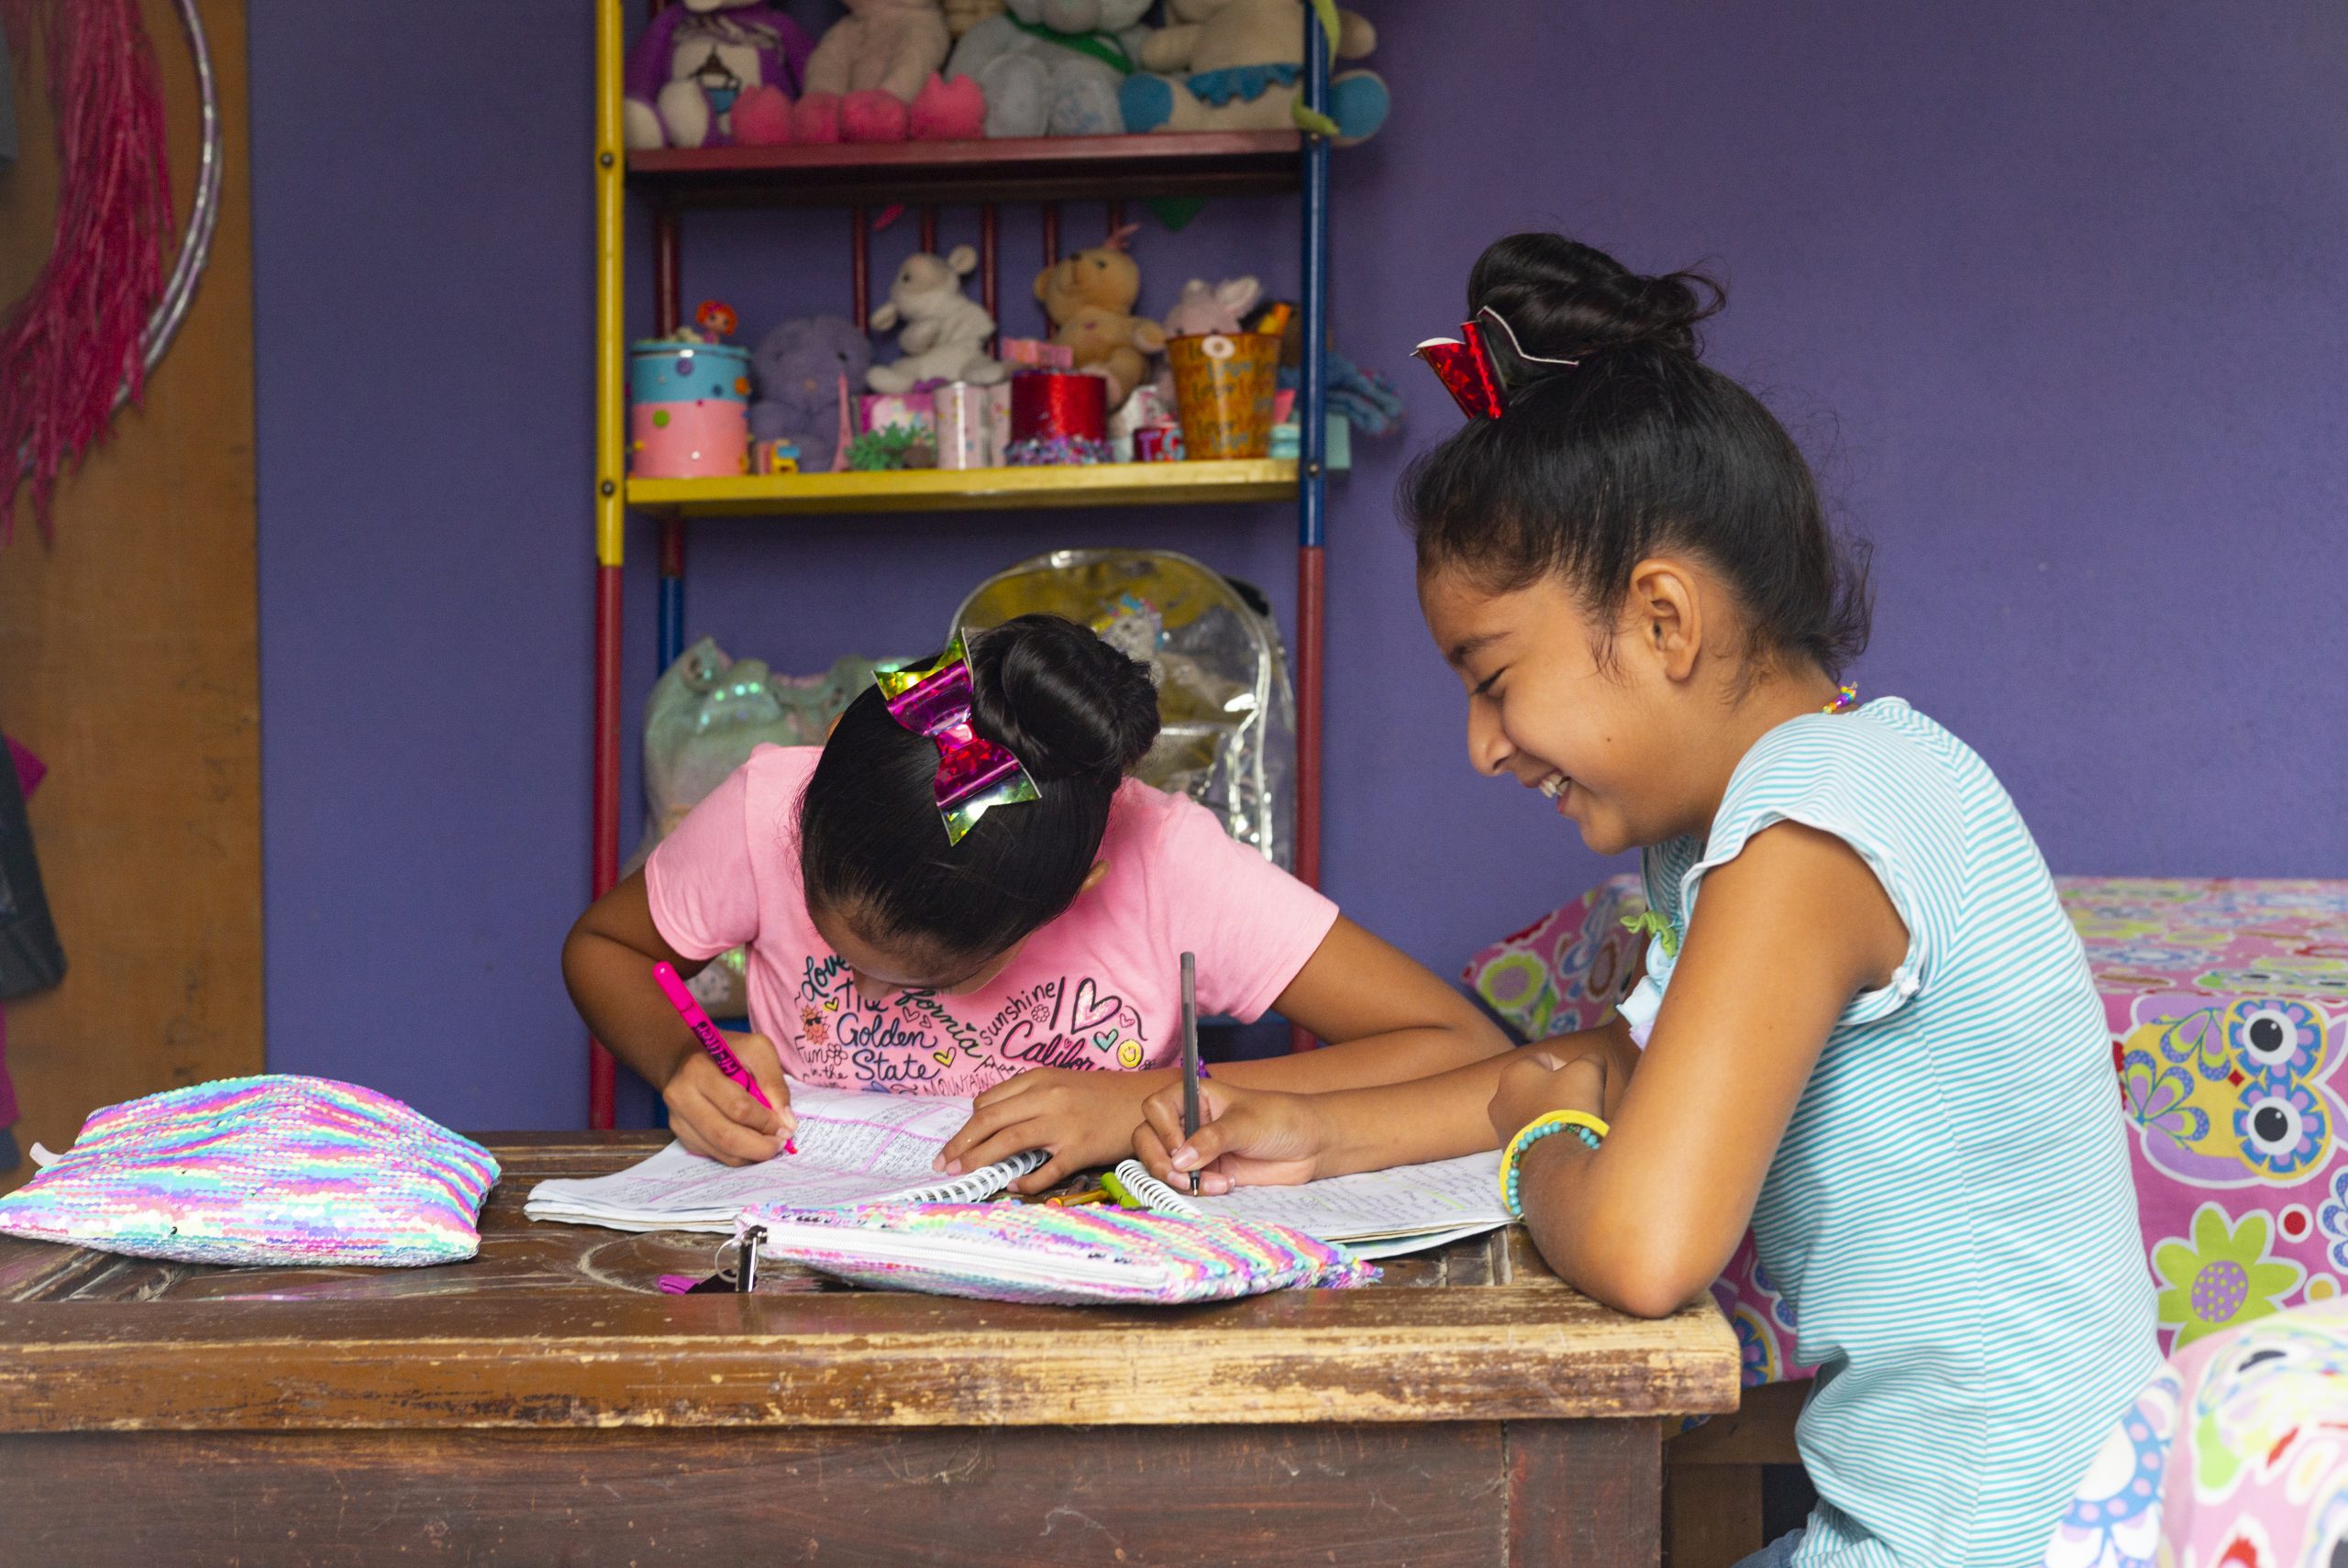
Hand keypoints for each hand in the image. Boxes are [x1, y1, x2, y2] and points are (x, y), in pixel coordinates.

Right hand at [662, 1032, 794, 1165]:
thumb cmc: (729, 1052)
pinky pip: (713, 1154)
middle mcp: (681, 1097)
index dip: (766, 1122)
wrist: (688, 1057)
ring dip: (750, 1155)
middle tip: (780, 1144)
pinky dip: (737, 1155)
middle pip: (725, 1136)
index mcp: (699, 1070)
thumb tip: (786, 1123)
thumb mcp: (758, 1050)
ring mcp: (677, 1119)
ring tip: (769, 1145)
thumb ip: (774, 1083)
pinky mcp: (680, 1134)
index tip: (786, 1127)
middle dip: (759, 1147)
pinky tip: (750, 1143)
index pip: (737, 1107)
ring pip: (719, 1150)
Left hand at [935, 1067, 1173, 1194]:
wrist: (1144, 1101)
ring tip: (963, 1175)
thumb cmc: (1101, 1095)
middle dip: (960, 1144)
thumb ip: (1028, 1096)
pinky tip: (1014, 1184)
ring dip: (979, 1160)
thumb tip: (990, 1118)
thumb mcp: (1061, 1082)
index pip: (987, 1102)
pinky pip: (1045, 1169)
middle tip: (943, 1164)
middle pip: (989, 1120)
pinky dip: (1025, 1179)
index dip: (966, 1126)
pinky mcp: (1080, 1148)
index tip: (956, 1144)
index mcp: (1039, 1079)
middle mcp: (1047, 1097)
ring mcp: (1063, 1124)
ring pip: (1008, 1142)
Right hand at [1132, 1080, 1327, 1195]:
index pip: (1155, 1107)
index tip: (1181, 1147)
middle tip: (1182, 1176)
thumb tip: (1180, 1159)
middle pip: (1147, 1138)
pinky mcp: (1205, 1172)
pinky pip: (1183, 1183)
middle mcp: (1188, 1121)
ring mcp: (1194, 1149)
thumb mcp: (1245, 1124)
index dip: (1163, 1129)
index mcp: (1194, 1096)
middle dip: (1160, 1161)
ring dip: (1178, 1179)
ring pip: (1161, 1164)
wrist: (1308, 1146)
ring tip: (1207, 1184)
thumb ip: (1211, 1139)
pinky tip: (1222, 1186)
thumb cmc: (1280, 1119)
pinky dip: (1195, 1189)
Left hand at [1487, 1050, 1606, 1147]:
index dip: (1570, 1070)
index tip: (1582, 1087)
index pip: (1547, 1060)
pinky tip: (1560, 1144)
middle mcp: (1499, 1097)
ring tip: (1572, 1128)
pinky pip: (1532, 1136)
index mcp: (1513, 1072)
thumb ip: (1590, 1058)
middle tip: (1580, 1107)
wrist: (1555, 1161)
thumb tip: (1591, 1061)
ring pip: (1534, 1112)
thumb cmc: (1569, 1107)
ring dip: (1553, 1116)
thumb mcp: (1588, 1071)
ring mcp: (1500, 1126)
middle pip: (1539, 1088)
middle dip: (1561, 1095)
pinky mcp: (1507, 1150)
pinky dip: (1546, 1137)